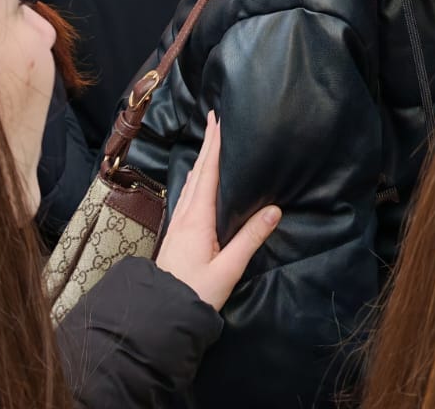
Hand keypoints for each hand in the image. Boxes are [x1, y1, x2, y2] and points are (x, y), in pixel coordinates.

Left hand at [154, 112, 280, 310]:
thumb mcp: (228, 269)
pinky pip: (187, 197)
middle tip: (213, 119)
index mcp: (197, 219)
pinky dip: (195, 180)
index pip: (208, 174)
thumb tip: (275, 210)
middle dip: (207, 145)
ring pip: (191, 184)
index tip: (218, 120)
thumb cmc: (195, 294)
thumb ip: (251, 239)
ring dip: (201, 160)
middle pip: (198, 173)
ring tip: (209, 144)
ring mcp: (178, 226)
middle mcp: (184, 217)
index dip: (214, 146)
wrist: (159, 315)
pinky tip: (195, 182)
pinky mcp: (177, 236)